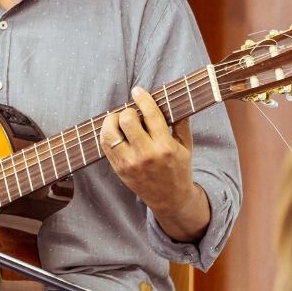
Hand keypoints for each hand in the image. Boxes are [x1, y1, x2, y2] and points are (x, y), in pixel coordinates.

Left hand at [100, 86, 195, 215]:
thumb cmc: (179, 170)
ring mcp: (130, 163)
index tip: (137, 90)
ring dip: (112, 121)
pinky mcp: (119, 169)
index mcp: (165, 146)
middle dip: (128, 111)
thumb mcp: (186, 146)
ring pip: (110, 133)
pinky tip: (115, 131)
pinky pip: (105, 145)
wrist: (170, 199)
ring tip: (119, 120)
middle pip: (127, 120)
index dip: (142, 98)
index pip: (150, 114)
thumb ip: (181, 123)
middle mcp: (146, 154)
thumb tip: (174, 100)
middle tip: (132, 113)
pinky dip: (107, 133)